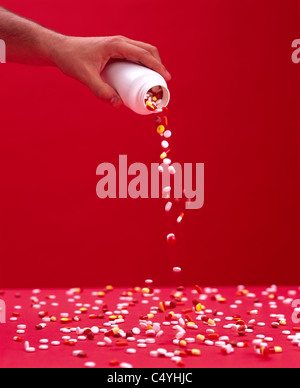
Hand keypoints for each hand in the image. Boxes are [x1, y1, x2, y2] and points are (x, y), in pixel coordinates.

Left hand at [52, 35, 170, 106]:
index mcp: (116, 45)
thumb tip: (118, 105)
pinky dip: (143, 63)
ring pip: (142, 51)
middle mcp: (120, 42)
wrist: (61, 49)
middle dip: (159, 65)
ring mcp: (118, 45)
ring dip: (152, 64)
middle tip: (163, 83)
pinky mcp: (115, 50)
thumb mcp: (85, 77)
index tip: (166, 79)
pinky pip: (135, 54)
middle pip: (148, 50)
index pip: (143, 54)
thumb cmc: (72, 59)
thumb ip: (100, 91)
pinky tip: (143, 76)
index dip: (157, 66)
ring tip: (155, 82)